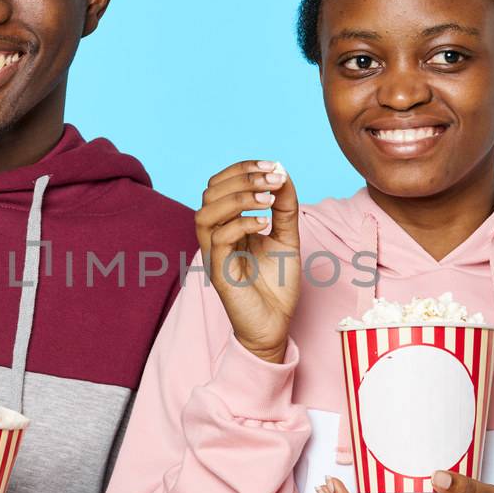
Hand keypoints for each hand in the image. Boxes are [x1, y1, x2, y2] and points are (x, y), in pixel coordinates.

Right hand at [196, 160, 301, 363]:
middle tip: (274, 178)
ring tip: (268, 199)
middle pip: (210, 192)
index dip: (243, 169)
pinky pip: (219, 239)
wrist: (275, 326)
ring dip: (238, 197)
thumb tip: (283, 174)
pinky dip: (241, 224)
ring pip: (206, 212)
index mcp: (227, 224)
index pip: (221, 184)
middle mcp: (216, 236)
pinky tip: (264, 224)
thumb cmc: (276, 285)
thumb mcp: (287, 238)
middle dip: (243, 178)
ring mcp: (214, 254)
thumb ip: (285, 207)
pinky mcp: (219, 272)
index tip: (274, 166)